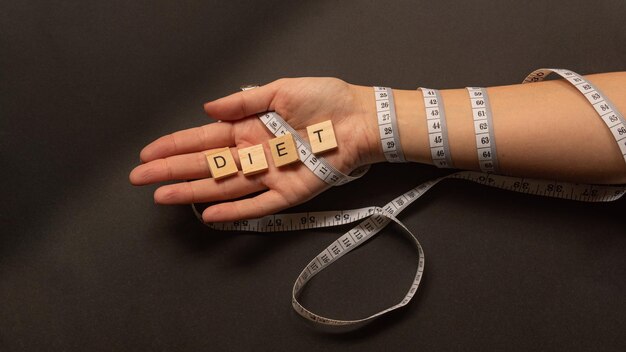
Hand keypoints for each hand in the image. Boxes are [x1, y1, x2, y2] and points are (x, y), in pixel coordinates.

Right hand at [129, 78, 379, 221]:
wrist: (361, 119)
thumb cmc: (325, 100)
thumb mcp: (280, 90)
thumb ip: (243, 100)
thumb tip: (207, 107)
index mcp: (249, 128)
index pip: (203, 140)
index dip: (174, 145)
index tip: (147, 153)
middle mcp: (254, 154)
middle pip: (206, 165)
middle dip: (171, 170)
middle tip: (139, 178)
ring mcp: (270, 175)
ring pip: (224, 187)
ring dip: (193, 191)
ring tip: (162, 196)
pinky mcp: (290, 192)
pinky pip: (259, 205)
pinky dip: (236, 211)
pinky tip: (210, 214)